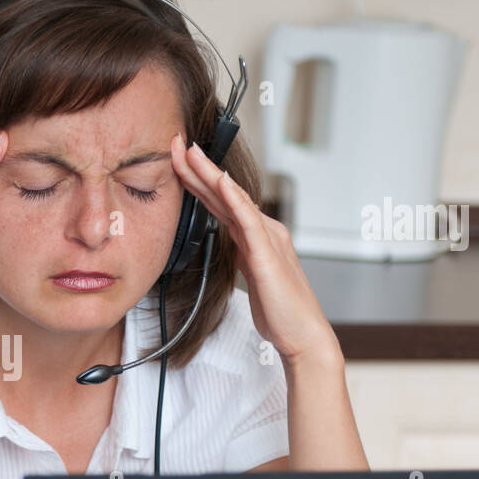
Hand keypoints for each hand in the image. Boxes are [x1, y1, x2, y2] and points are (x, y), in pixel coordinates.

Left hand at [169, 133, 340, 367]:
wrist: (303, 335)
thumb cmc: (280, 313)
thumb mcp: (253, 279)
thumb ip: (243, 259)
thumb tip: (232, 249)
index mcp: (256, 237)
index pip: (221, 203)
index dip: (199, 181)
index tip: (178, 162)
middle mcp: (264, 231)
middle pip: (224, 194)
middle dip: (198, 168)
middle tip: (176, 143)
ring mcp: (267, 239)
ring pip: (233, 200)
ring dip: (211, 174)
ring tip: (190, 153)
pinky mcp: (268, 255)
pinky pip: (249, 221)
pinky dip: (235, 199)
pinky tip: (222, 182)